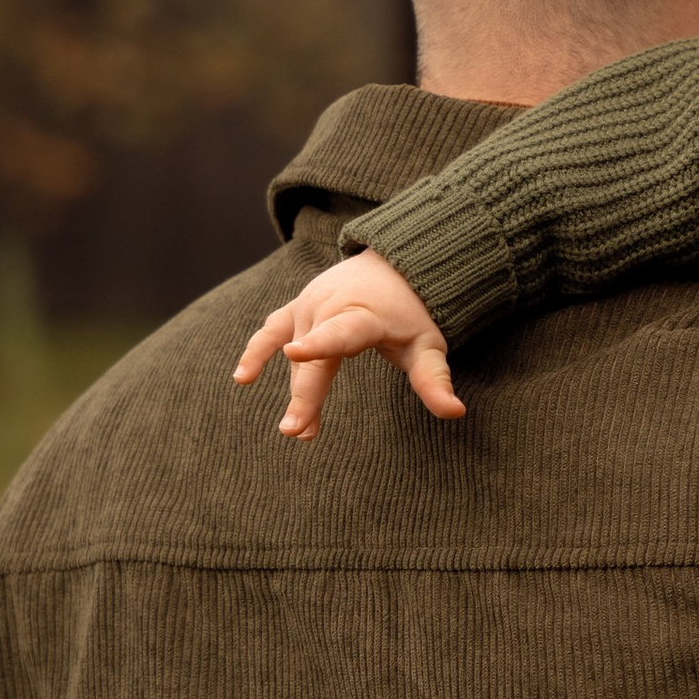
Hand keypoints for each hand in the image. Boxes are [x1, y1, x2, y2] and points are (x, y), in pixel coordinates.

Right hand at [232, 253, 461, 443]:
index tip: (295, 352)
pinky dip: (255, 352)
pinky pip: (269, 331)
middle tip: (300, 433)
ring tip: (295, 428)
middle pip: (315, 359)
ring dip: (295, 391)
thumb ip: (434, 380)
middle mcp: (329, 308)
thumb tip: (456, 413)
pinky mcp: (295, 309)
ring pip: (294, 354)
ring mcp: (309, 307)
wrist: (392, 265)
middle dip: (306, 395)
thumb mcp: (427, 345)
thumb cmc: (411, 313)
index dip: (319, 343)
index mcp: (362, 316)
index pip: (340, 332)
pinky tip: (242, 378)